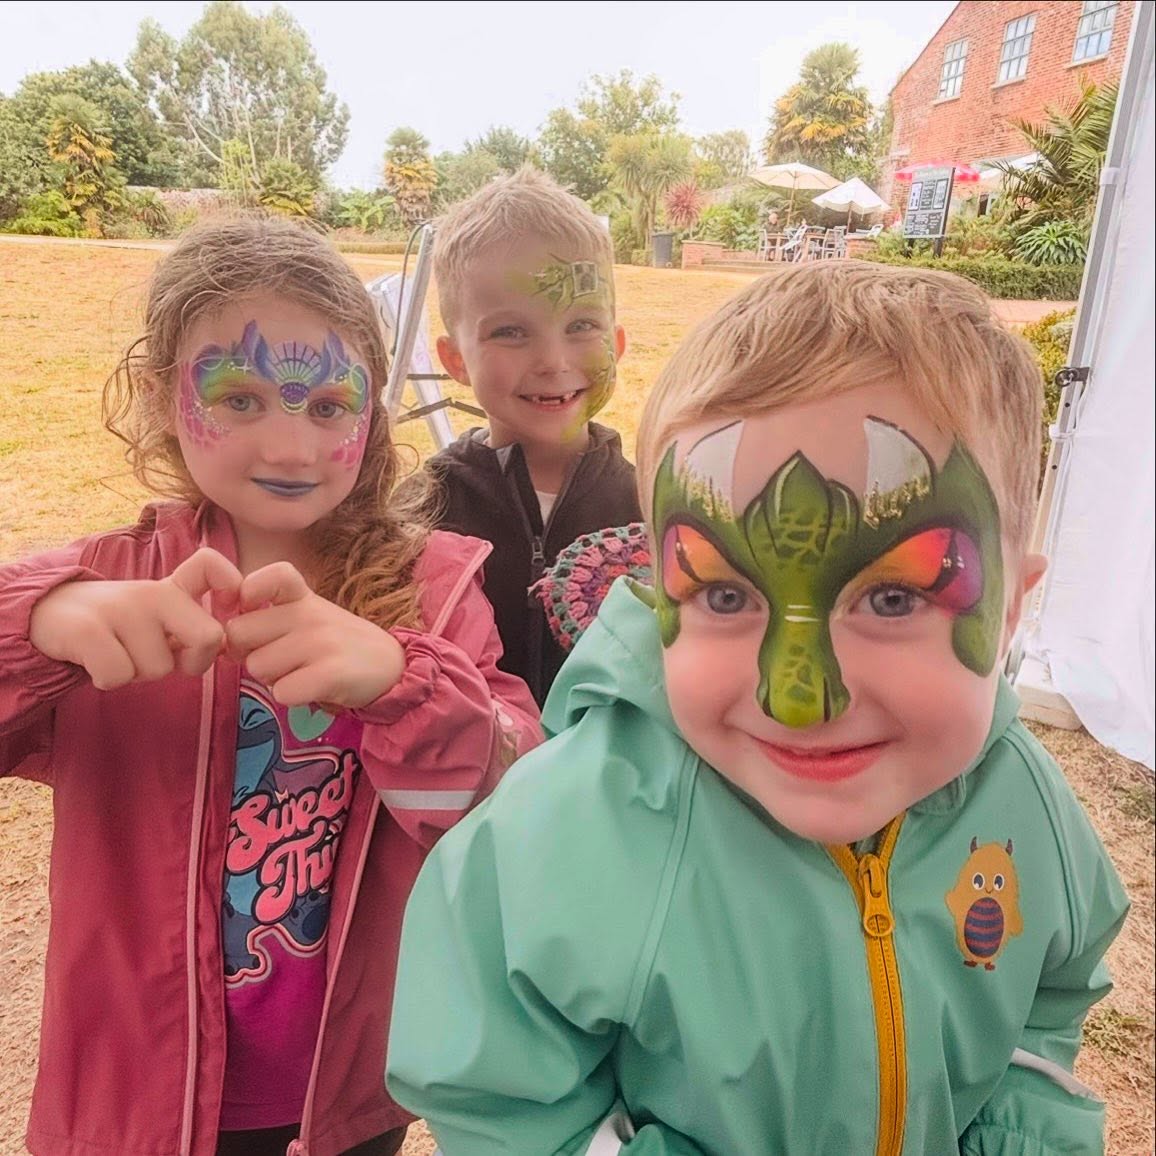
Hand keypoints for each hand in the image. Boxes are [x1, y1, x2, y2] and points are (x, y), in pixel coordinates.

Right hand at [28, 548, 242, 689]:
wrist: (46, 615)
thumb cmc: (117, 627)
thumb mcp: (158, 618)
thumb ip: (192, 627)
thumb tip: (223, 646)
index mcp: (173, 589)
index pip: (212, 566)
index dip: (233, 589)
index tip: (222, 611)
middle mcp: (152, 592)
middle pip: (208, 638)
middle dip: (191, 664)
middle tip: (160, 659)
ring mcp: (121, 608)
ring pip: (158, 670)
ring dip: (138, 674)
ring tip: (117, 653)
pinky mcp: (88, 629)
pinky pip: (118, 676)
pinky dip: (108, 680)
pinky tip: (95, 661)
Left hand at [225, 562, 405, 709]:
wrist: (392, 668)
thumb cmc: (339, 644)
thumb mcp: (309, 618)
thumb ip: (268, 621)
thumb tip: (223, 643)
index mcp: (302, 596)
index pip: (268, 576)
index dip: (247, 592)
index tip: (251, 610)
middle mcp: (310, 614)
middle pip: (239, 634)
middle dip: (249, 653)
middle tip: (278, 659)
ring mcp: (321, 642)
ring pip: (256, 667)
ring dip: (271, 679)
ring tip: (301, 674)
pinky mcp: (330, 674)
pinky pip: (280, 692)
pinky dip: (290, 697)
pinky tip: (311, 689)